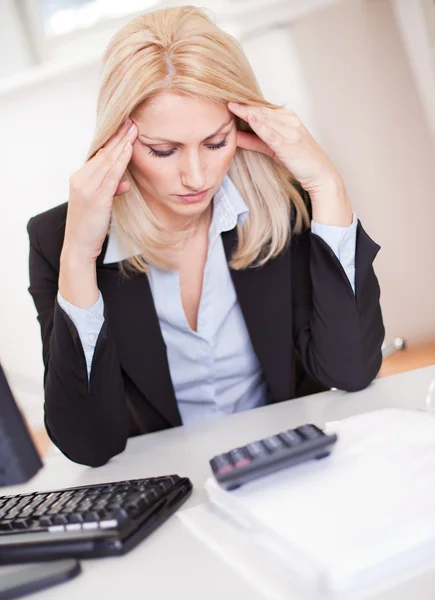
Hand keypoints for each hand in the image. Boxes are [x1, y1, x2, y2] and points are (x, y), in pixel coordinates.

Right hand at [61, 119, 137, 264]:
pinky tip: (128, 150)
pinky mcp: (96, 198)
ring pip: (107, 161)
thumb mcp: (101, 205)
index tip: (124, 126)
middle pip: (103, 153)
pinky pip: (111, 175)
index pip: (98, 155)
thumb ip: (111, 189)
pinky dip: (120, 161)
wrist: (79, 246)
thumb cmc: (90, 227)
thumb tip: (123, 182)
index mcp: (79, 178)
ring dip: (122, 144)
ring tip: (133, 129)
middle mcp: (80, 179)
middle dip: (118, 136)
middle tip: (131, 119)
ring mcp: (87, 188)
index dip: (112, 140)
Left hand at [227, 103, 352, 225]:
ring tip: (230, 104)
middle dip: (242, 104)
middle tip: (222, 96)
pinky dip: (260, 125)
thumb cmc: (299, 161)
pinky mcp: (290, 143)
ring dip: (247, 111)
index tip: (226, 98)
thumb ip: (254, 141)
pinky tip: (249, 118)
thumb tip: (234, 135)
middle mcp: (289, 120)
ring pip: (264, 118)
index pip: (260, 108)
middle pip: (260, 110)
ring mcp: (290, 130)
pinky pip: (272, 132)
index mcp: (286, 117)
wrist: (320, 174)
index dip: (243, 103)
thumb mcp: (273, 148)